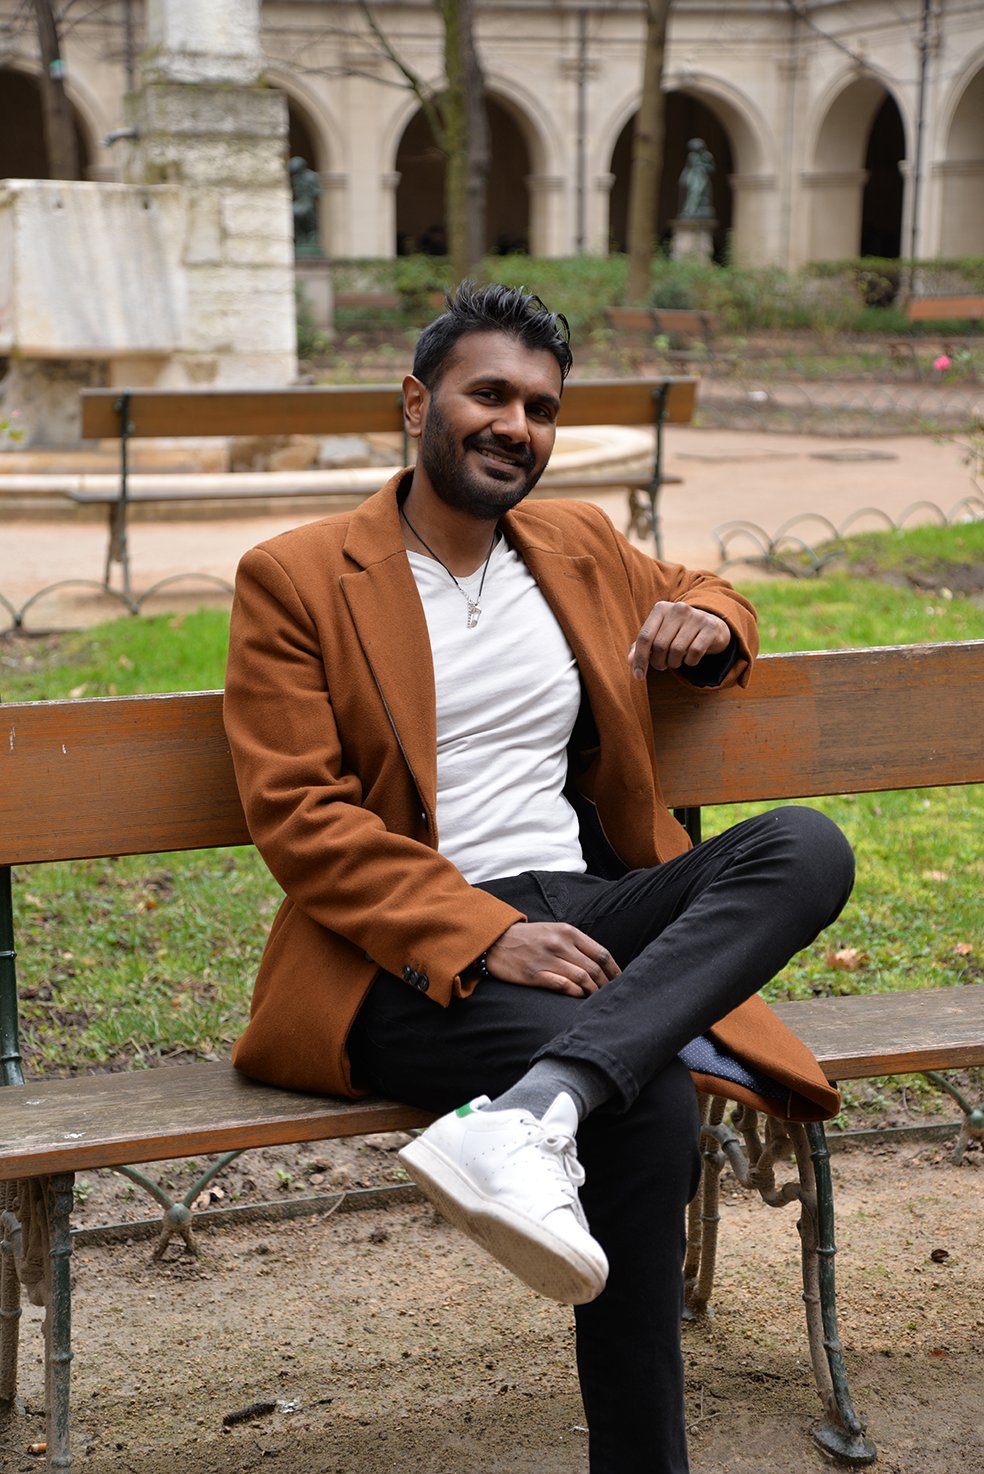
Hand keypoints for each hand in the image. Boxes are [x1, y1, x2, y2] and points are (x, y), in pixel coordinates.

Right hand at [485, 922, 620, 996]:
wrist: (495, 941)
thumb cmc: (528, 938)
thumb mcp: (554, 931)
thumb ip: (576, 943)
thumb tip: (600, 962)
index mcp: (567, 932)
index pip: (601, 953)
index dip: (615, 970)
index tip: (620, 981)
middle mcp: (559, 944)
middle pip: (594, 967)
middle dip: (607, 984)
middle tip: (611, 994)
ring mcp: (547, 959)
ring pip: (582, 978)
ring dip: (593, 991)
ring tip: (596, 998)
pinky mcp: (535, 974)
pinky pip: (563, 986)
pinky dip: (576, 993)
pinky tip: (579, 997)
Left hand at [628, 602, 729, 678]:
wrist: (710, 627)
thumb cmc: (678, 633)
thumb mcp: (658, 635)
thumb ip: (642, 647)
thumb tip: (631, 662)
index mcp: (660, 609)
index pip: (645, 636)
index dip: (640, 659)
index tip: (638, 676)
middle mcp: (678, 609)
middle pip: (660, 645)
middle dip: (659, 663)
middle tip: (663, 665)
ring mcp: (696, 617)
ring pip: (677, 650)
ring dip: (674, 663)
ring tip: (676, 661)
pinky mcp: (710, 627)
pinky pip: (694, 652)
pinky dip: (690, 662)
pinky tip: (690, 659)